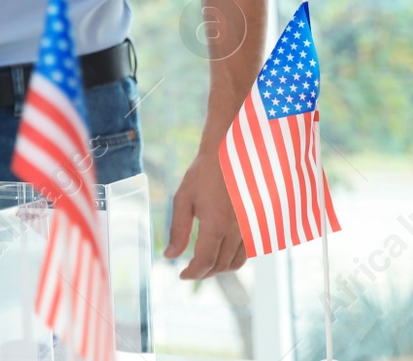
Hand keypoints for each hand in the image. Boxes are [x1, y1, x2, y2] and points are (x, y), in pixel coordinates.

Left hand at [164, 151, 246, 278]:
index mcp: (216, 223)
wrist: (231, 154)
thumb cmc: (203, 174)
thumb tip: (170, 256)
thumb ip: (178, 230)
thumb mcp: (183, 199)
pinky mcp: (258, 225)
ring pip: (237, 262)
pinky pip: (248, 252)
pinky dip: (233, 258)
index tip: (182, 275)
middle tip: (189, 271)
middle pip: (221, 265)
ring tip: (203, 264)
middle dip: (204, 273)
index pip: (206, 261)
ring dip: (219, 269)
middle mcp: (237, 229)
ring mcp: (250, 228)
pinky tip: (219, 251)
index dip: (193, 273)